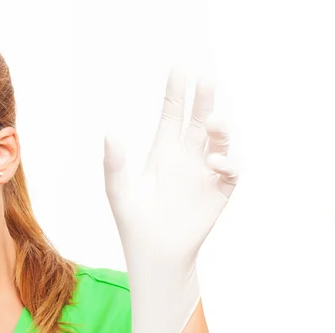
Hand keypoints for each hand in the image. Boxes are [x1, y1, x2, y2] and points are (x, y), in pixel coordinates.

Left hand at [103, 67, 238, 332]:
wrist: (155, 253)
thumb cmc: (134, 224)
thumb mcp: (120, 191)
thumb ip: (115, 164)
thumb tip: (110, 133)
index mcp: (163, 154)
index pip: (172, 116)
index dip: (176, 94)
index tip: (180, 69)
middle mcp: (186, 159)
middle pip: (199, 120)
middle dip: (204, 99)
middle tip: (206, 78)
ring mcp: (204, 173)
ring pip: (219, 140)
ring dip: (220, 128)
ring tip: (213, 122)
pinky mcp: (219, 191)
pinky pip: (231, 170)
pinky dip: (228, 162)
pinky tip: (215, 162)